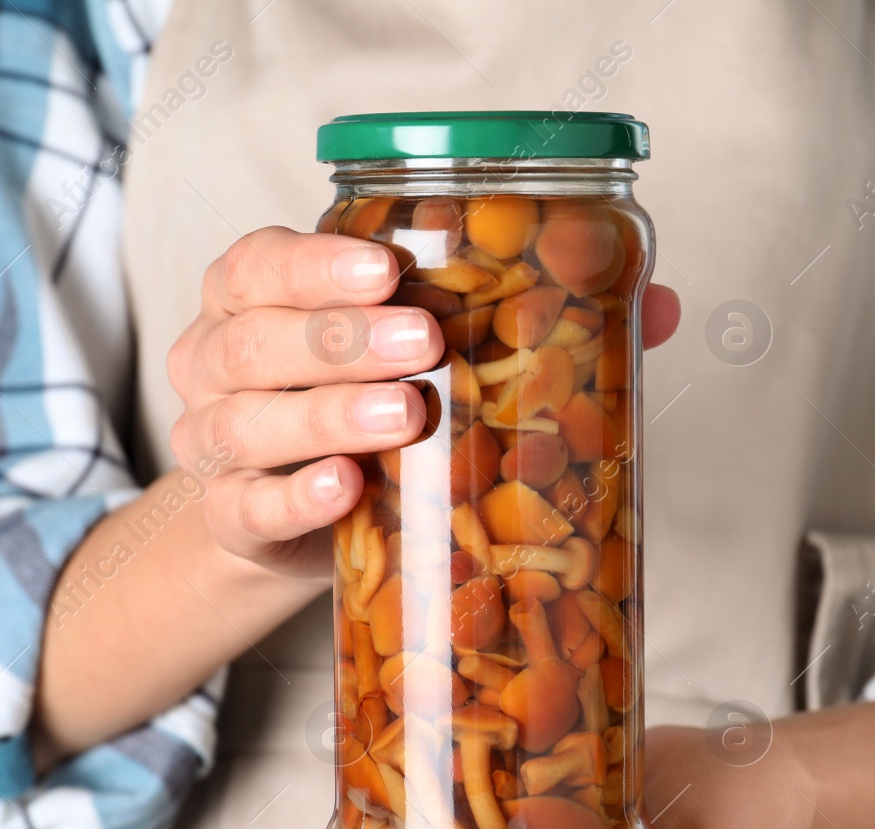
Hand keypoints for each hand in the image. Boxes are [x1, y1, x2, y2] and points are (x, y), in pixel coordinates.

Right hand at [167, 226, 680, 576]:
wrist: (302, 519)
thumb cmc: (372, 411)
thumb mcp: (431, 355)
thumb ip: (529, 320)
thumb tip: (658, 305)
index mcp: (258, 297)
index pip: (262, 262)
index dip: (316, 264)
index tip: (387, 268)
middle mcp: (220, 360)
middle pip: (255, 338)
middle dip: (343, 337)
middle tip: (426, 342)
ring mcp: (216, 442)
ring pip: (247, 420)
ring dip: (327, 414)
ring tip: (405, 417)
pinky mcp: (232, 518)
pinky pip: (248, 506)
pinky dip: (295, 498)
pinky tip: (345, 489)